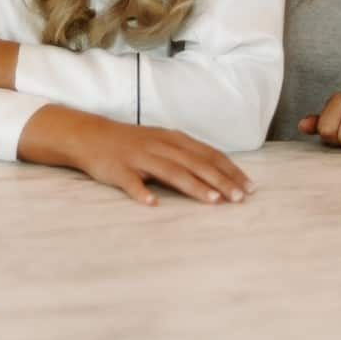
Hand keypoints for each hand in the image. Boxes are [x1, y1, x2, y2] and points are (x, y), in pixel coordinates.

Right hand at [18, 105, 254, 206]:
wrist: (91, 136)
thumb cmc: (132, 143)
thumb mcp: (162, 142)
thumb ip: (186, 155)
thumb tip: (218, 173)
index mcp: (173, 139)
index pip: (208, 154)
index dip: (230, 170)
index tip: (249, 186)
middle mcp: (159, 146)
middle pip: (195, 163)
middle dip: (220, 180)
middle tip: (240, 198)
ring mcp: (138, 157)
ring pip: (170, 171)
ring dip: (193, 186)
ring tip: (213, 201)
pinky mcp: (118, 169)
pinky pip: (130, 183)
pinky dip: (141, 192)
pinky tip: (152, 204)